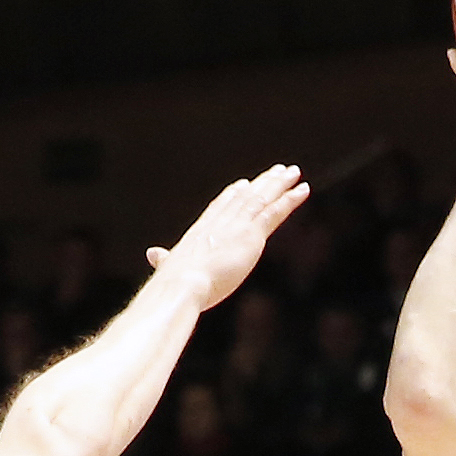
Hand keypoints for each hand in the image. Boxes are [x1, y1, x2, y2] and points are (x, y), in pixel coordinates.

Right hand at [148, 163, 311, 311]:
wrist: (183, 284)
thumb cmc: (175, 283)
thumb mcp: (170, 268)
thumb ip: (164, 260)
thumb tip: (152, 255)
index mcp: (202, 231)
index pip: (221, 207)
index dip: (233, 195)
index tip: (244, 184)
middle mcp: (221, 223)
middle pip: (245, 197)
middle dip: (262, 184)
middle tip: (277, 171)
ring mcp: (237, 226)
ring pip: (262, 199)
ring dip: (279, 184)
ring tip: (293, 172)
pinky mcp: (252, 235)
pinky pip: (274, 212)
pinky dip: (289, 200)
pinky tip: (302, 189)